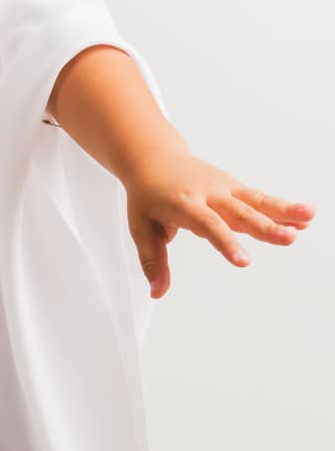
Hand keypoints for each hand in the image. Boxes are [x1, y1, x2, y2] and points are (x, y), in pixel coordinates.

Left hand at [121, 144, 315, 297]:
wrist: (152, 158)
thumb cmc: (146, 195)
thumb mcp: (141, 228)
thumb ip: (153, 260)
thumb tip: (157, 291)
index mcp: (182, 203)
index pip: (207, 225)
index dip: (225, 242)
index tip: (243, 262)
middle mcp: (207, 193)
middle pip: (239, 213)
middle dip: (265, 228)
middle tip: (288, 239)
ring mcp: (223, 188)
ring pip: (255, 201)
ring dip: (284, 210)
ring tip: (309, 218)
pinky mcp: (234, 187)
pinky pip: (259, 198)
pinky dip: (281, 206)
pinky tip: (304, 218)